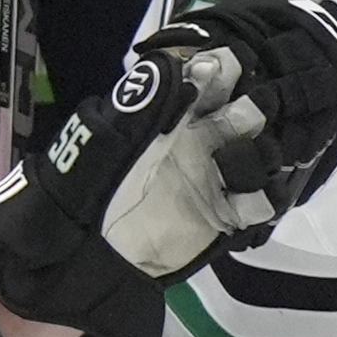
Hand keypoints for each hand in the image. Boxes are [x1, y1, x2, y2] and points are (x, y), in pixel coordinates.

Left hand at [0, 0, 336, 336]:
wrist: (71, 270)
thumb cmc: (73, 203)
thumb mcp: (95, 153)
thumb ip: (132, 113)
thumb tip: (168, 65)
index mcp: (164, 115)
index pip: (207, 77)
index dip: (223, 68)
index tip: (230, 67)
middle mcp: (196, 139)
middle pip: (245, 110)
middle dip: (256, 105)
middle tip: (252, 111)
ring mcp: (213, 178)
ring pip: (261, 152)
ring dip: (263, 150)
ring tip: (242, 161)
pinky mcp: (223, 219)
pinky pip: (260, 202)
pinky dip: (265, 197)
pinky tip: (251, 197)